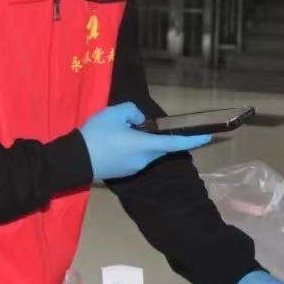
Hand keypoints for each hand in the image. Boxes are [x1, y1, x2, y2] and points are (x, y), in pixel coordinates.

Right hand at [79, 102, 210, 179]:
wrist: (75, 160)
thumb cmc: (96, 135)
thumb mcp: (114, 113)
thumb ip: (133, 111)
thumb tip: (140, 120)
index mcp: (145, 145)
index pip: (175, 143)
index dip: (193, 140)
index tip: (208, 136)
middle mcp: (144, 160)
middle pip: (160, 146)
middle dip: (157, 135)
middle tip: (140, 123)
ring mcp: (135, 168)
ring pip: (147, 151)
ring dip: (142, 140)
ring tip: (120, 130)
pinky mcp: (125, 172)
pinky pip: (136, 156)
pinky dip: (133, 147)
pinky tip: (115, 141)